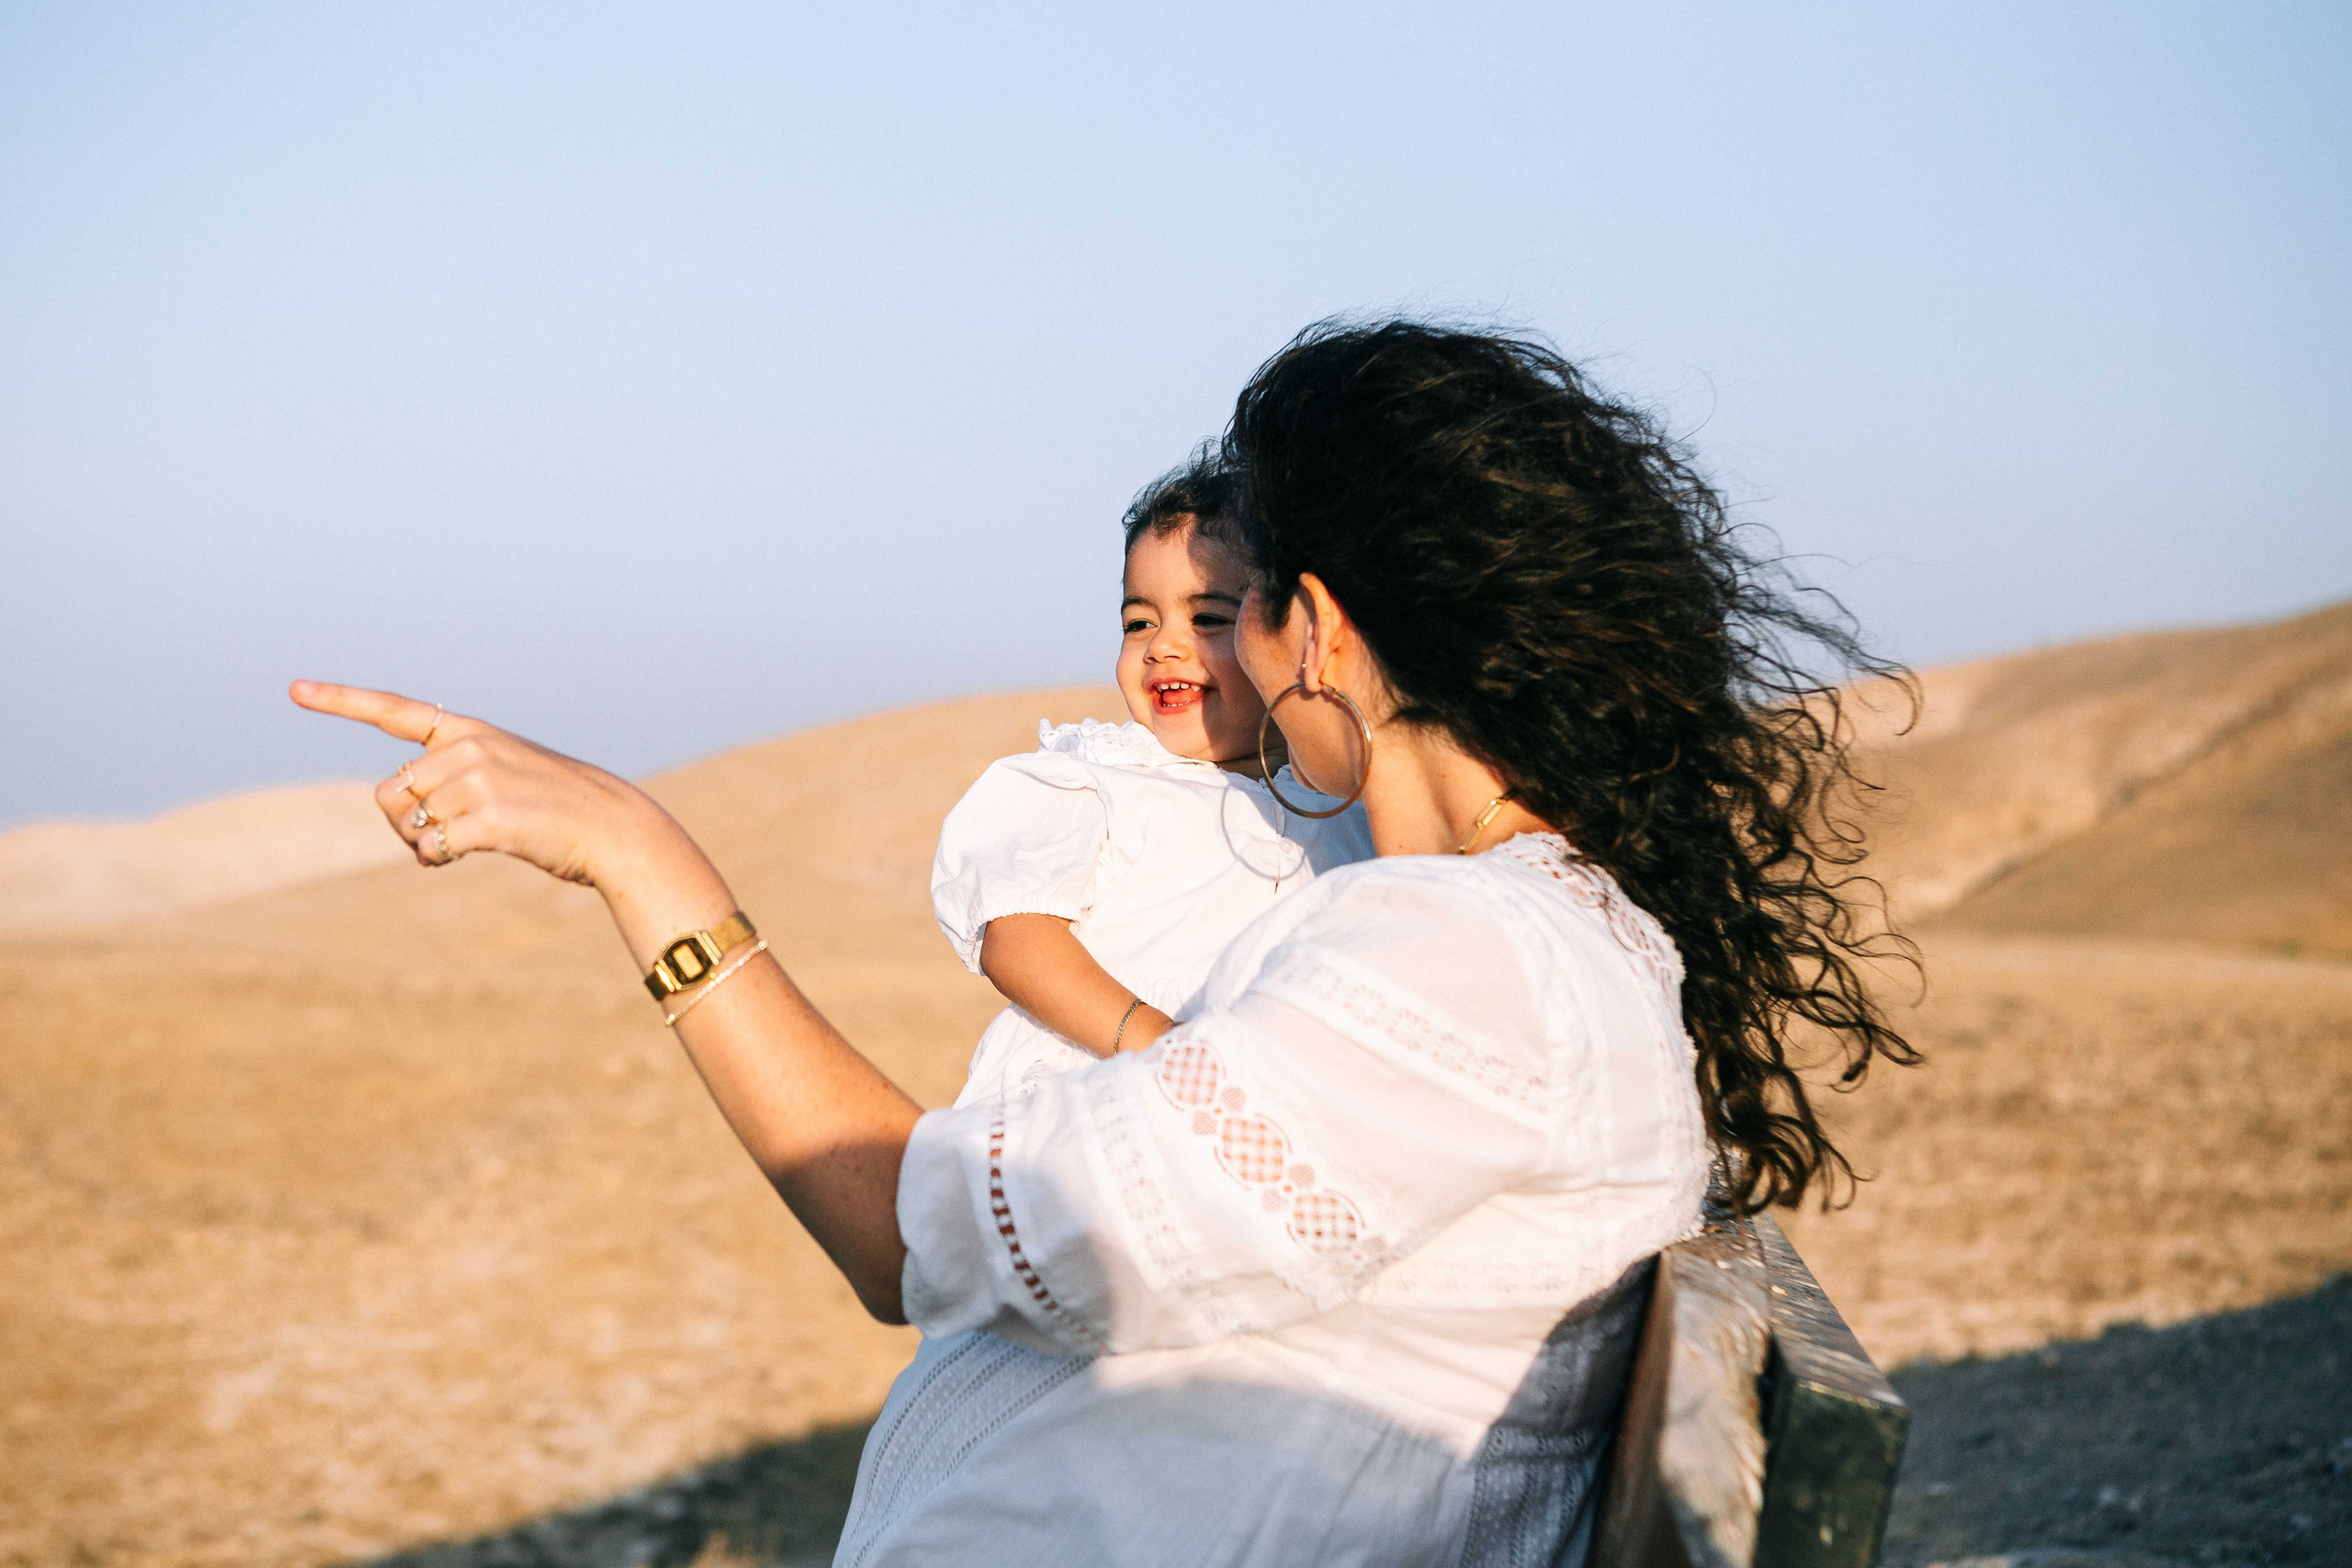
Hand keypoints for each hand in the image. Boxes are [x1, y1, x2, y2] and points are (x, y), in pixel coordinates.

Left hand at [289, 681, 661, 886]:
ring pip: (409, 823)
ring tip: (460, 846)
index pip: (395, 711)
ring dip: (423, 846)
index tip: (295, 689)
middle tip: (434, 837)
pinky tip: (459, 857)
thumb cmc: (556, 808)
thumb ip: (453, 779)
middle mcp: (470, 748)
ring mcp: (480, 781)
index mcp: (470, 730)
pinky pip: (431, 846)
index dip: (341, 701)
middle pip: (390, 791)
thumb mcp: (506, 773)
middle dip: (401, 822)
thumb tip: (407, 822)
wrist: (612, 828)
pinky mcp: (491, 818)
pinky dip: (435, 859)